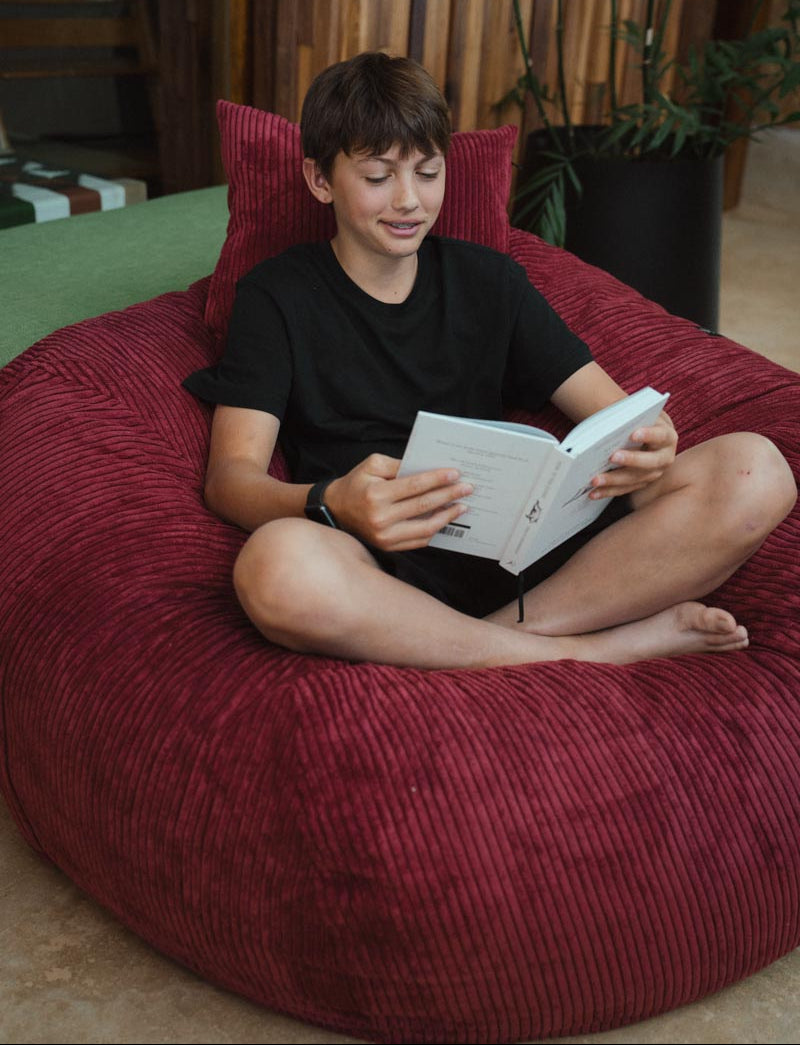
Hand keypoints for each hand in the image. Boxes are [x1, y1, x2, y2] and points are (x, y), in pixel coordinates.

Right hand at [324, 453, 473, 551]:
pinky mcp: (388, 546)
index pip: (415, 486)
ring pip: (425, 527)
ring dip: (447, 516)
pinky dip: (434, 530)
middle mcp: (381, 518)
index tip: (456, 474)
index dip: (438, 479)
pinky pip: (418, 541)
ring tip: (461, 506)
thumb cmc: (356, 484)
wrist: (336, 510)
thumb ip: (398, 464)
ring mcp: (385, 536)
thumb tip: (427, 469)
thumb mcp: (372, 465)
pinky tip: (445, 519)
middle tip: (467, 488)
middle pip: (424, 505)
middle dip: (449, 495)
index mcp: (376, 494)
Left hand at [589, 411, 677, 498]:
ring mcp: (653, 473)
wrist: (646, 433)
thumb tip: (610, 425)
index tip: (633, 434)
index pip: (660, 436)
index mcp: (667, 437)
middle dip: (631, 460)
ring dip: (613, 480)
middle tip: (612, 457)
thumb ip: (630, 418)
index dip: (649, 435)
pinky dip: (607, 491)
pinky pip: (624, 489)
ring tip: (595, 480)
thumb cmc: (638, 421)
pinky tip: (593, 492)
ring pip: (635, 479)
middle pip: (650, 462)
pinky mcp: (641, 484)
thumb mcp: (639, 414)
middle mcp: (665, 458)